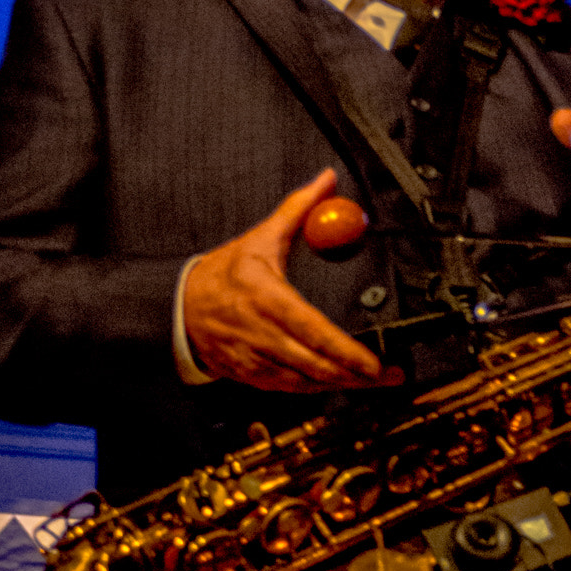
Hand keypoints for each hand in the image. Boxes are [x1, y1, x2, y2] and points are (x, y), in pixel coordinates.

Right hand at [184, 169, 402, 391]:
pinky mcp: (250, 375)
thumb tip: (326, 180)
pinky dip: (317, 389)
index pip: (313, 329)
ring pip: (305, 382)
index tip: (375, 361)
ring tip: (373, 383)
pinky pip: (290, 389)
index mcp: (265, 296)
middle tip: (390, 375)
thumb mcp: (260, 237)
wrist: (179, 307)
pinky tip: (339, 385)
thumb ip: (298, 209)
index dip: (346, 351)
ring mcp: (254, 358)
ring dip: (341, 386)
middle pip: (316, 364)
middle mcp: (260, 332)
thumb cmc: (223, 273)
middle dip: (357, 375)